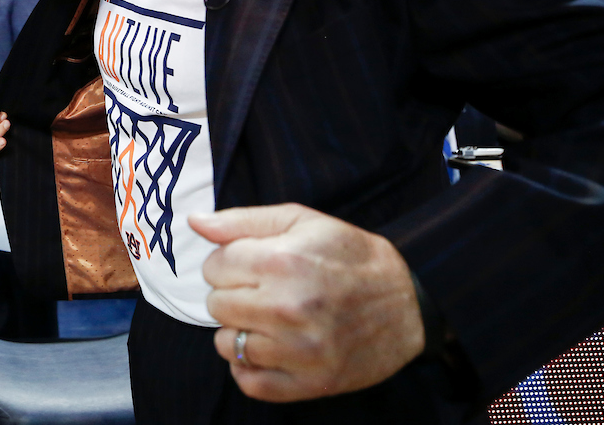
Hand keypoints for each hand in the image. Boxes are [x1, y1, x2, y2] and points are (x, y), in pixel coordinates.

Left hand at [189, 203, 423, 402]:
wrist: (409, 302)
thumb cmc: (350, 256)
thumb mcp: (301, 220)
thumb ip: (242, 221)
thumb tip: (195, 222)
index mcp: (283, 262)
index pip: (214, 267)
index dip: (228, 262)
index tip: (249, 264)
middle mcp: (288, 308)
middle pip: (216, 305)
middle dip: (232, 294)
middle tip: (261, 290)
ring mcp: (299, 351)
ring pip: (226, 344)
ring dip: (240, 330)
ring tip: (267, 318)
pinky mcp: (311, 383)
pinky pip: (250, 383)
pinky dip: (250, 368)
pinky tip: (269, 347)